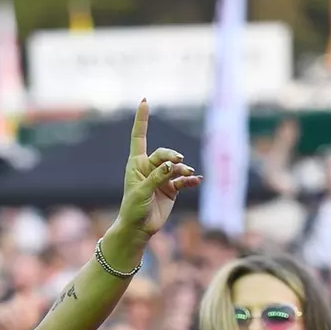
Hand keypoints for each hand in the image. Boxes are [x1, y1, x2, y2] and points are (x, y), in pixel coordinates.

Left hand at [114, 101, 200, 239]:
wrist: (139, 229)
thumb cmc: (133, 208)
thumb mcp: (142, 191)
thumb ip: (157, 177)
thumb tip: (172, 165)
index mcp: (136, 164)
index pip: (139, 136)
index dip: (142, 119)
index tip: (145, 100)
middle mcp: (149, 168)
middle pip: (164, 153)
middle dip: (172, 156)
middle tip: (179, 162)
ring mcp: (161, 178)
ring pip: (176, 166)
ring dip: (183, 169)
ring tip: (189, 174)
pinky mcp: (171, 189)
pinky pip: (183, 180)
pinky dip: (190, 179)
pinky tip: (197, 180)